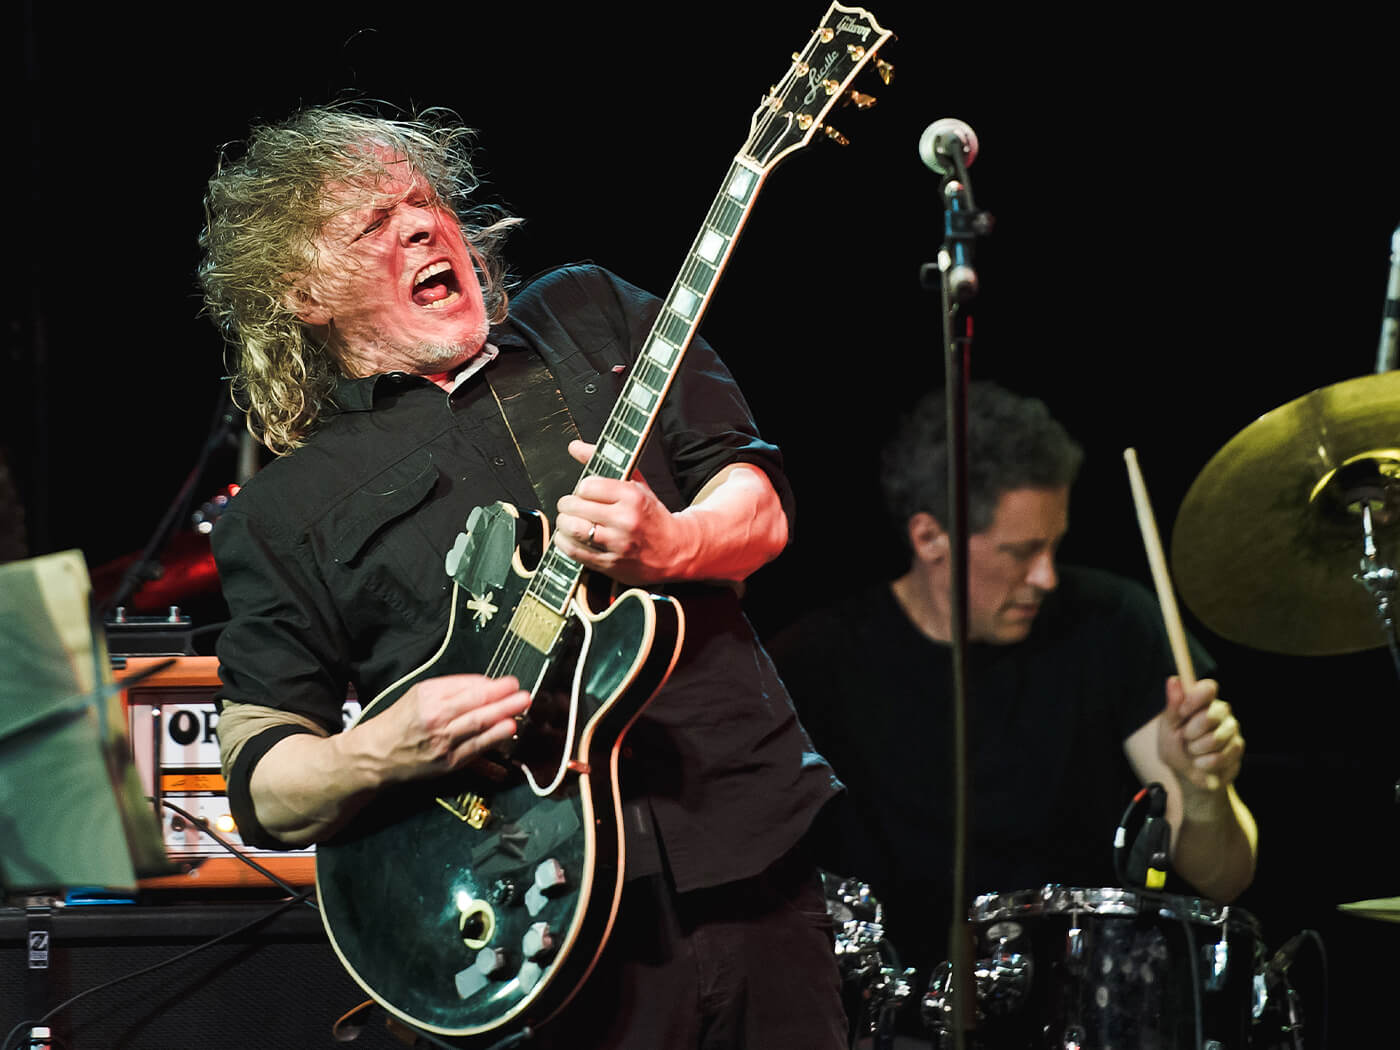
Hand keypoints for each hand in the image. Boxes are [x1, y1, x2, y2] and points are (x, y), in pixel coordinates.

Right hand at [356, 674, 531, 783]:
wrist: (377, 754)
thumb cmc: (402, 719)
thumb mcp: (421, 693)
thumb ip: (454, 687)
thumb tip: (486, 685)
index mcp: (430, 700)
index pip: (467, 690)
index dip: (493, 686)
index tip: (511, 682)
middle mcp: (436, 721)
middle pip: (475, 709)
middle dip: (502, 701)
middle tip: (523, 695)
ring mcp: (442, 745)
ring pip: (476, 730)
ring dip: (501, 720)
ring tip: (519, 712)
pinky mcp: (448, 764)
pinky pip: (474, 752)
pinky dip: (492, 742)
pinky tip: (506, 734)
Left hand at [552, 439, 694, 584]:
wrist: (675, 550)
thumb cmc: (651, 515)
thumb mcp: (634, 484)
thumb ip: (604, 462)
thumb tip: (574, 446)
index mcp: (632, 496)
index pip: (587, 486)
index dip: (581, 489)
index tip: (585, 493)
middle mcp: (625, 520)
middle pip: (575, 507)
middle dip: (567, 505)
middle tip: (571, 507)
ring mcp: (617, 544)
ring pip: (571, 529)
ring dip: (564, 524)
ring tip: (570, 521)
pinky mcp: (610, 564)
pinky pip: (574, 552)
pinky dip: (565, 543)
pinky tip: (571, 538)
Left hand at [1156, 676, 1243, 792]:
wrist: (1185, 772)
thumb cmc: (1175, 743)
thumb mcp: (1168, 726)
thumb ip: (1173, 706)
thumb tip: (1173, 680)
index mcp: (1202, 701)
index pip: (1209, 688)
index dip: (1195, 699)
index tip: (1182, 712)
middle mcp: (1221, 712)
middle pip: (1212, 714)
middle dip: (1192, 731)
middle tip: (1185, 737)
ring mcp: (1232, 730)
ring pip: (1216, 738)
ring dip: (1197, 749)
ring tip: (1192, 751)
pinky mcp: (1237, 749)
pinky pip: (1221, 756)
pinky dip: (1205, 763)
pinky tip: (1201, 762)